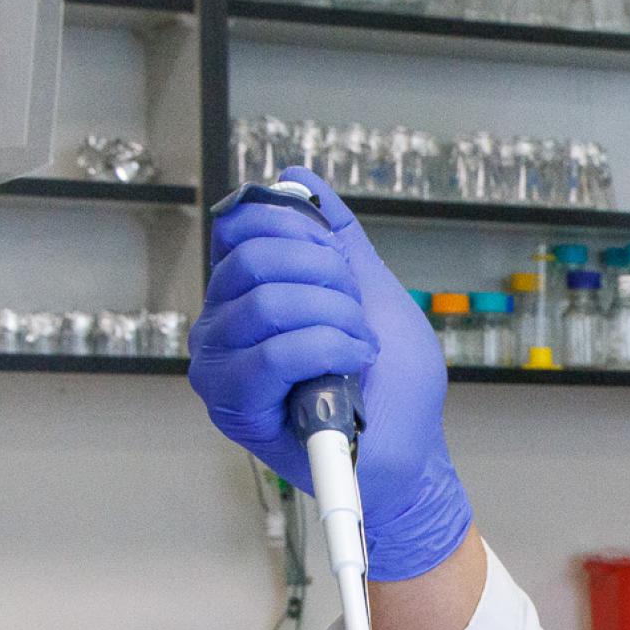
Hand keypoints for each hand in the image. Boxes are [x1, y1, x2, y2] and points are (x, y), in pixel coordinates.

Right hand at [189, 168, 471, 580]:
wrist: (409, 452)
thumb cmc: (390, 383)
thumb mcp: (374, 292)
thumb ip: (336, 237)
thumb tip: (296, 177)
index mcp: (245, 289)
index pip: (245, 224)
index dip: (303, 232)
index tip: (345, 269)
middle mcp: (221, 322)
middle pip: (255, 258)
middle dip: (328, 279)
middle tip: (359, 317)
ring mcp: (220, 364)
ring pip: (267, 303)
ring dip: (337, 319)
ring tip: (361, 349)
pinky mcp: (233, 406)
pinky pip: (273, 355)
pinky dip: (328, 350)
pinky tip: (354, 366)